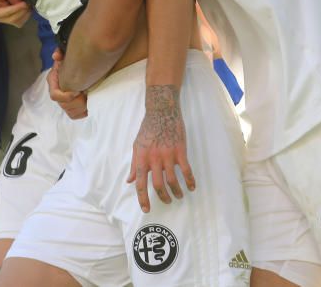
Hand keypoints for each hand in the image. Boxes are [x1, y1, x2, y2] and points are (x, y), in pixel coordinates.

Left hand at [0, 0, 30, 26]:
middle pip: (17, 21)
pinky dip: (15, 9)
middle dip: (25, 13)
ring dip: (21, 12)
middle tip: (30, 5)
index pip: (18, 18)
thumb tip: (27, 5)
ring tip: (26, 4)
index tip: (32, 4)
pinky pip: (5, 14)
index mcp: (1, 10)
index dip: (26, 12)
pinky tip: (21, 4)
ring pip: (13, 20)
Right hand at [48, 60, 87, 119]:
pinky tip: (89, 102)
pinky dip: (83, 111)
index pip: (55, 95)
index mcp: (53, 81)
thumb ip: (60, 52)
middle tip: (87, 94)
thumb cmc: (74, 61)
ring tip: (89, 96)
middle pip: (64, 106)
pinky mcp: (72, 107)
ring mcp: (64, 101)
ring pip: (71, 112)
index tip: (79, 91)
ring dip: (81, 106)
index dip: (67, 96)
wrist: (83, 67)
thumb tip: (56, 56)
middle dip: (77, 102)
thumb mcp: (66, 54)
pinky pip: (76, 115)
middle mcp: (57, 92)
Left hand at [126, 84, 194, 212]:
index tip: (146, 209)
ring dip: (176, 192)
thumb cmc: (148, 129)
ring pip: (172, 180)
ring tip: (179, 196)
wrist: (162, 111)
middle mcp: (153, 158)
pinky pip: (186, 170)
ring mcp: (167, 154)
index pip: (140, 183)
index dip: (142, 198)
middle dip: (162, 197)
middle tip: (166, 201)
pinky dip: (190, 181)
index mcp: (141, 158)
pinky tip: (191, 187)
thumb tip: (129, 180)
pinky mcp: (180, 150)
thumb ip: (134, 164)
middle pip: (157, 185)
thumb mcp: (137, 146)